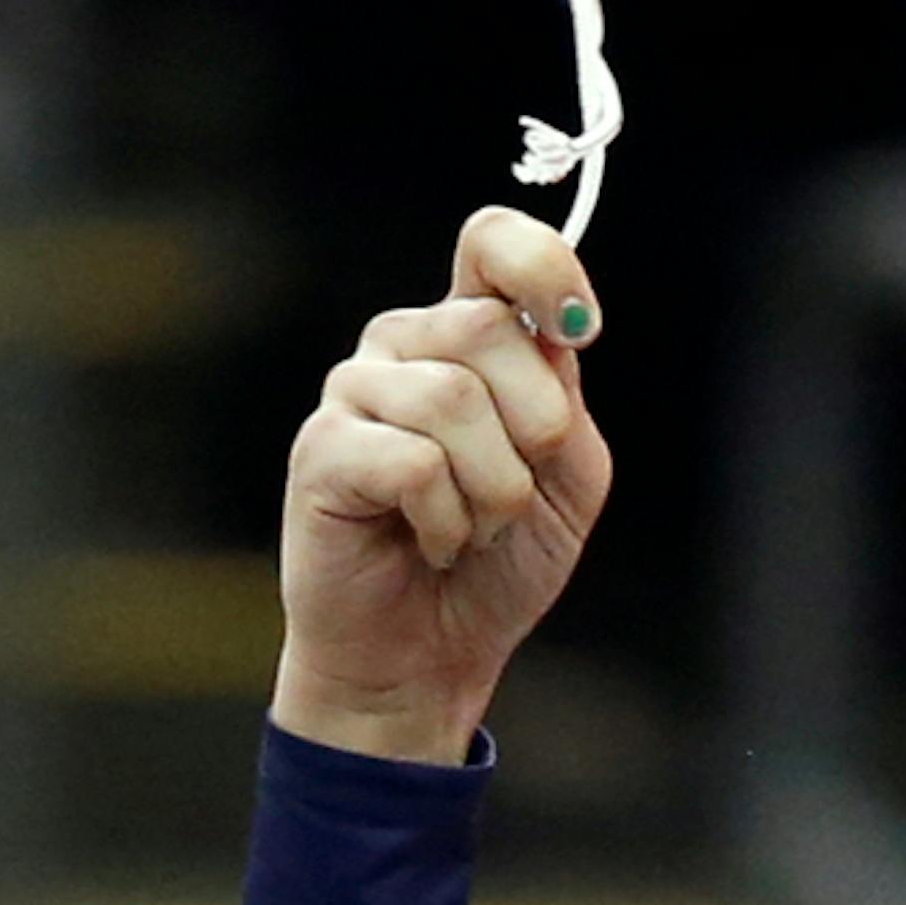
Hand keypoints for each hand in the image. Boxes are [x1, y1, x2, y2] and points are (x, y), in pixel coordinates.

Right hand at [271, 204, 611, 768]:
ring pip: (453, 399)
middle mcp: (404, 345)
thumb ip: (564, 395)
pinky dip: (446, 520)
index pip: (493, 243)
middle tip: (514, 500)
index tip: (582, 332)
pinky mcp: (322, 451)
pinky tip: (430, 544)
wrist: (427, 661)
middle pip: (487, 328)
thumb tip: (556, 331)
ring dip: (492, 492)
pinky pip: (414, 461)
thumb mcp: (566, 476)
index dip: (544, 267)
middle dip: (532, 429)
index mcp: (466, 335)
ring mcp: (356, 392)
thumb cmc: (494, 568)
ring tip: (470, 533)